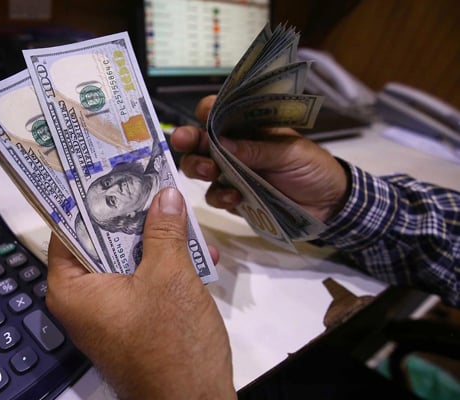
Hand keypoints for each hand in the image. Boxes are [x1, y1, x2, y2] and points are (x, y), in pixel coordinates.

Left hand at [46, 188, 235, 399]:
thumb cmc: (171, 343)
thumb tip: (164, 195)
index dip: (87, 197)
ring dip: (157, 241)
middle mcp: (82, 301)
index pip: (68, 228)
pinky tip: (199, 254)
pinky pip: (142, 284)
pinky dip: (166, 268)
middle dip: (131, 215)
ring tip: (181, 213)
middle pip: (99, 242)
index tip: (104, 168)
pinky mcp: (132, 325)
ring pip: (127, 262)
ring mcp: (108, 315)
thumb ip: (164, 231)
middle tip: (148, 181)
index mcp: (72, 288)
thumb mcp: (169, 276)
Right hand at [171, 95, 349, 221]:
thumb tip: (220, 143)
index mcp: (249, 127)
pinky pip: (215, 196)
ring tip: (210, 172)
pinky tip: (235, 197)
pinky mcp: (234, 198)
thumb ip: (256, 149)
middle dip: (189, 139)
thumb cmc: (313, 167)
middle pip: (200, 140)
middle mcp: (234, 147)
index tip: (204, 116)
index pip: (220, 111)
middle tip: (184, 142)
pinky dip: (220, 196)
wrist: (329, 205)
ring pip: (200, 168)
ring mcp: (232, 173)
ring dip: (198, 167)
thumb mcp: (290, 152)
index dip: (207, 111)